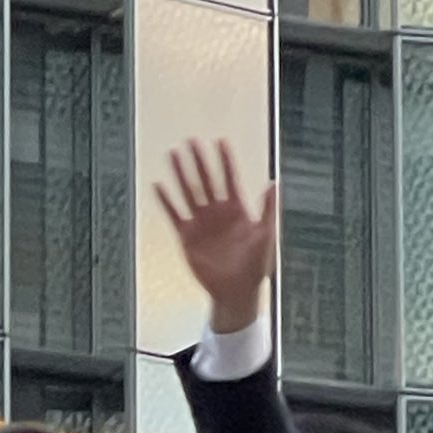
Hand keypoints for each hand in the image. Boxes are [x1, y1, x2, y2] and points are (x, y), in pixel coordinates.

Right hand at [155, 140, 277, 334]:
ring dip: (181, 174)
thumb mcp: (267, 235)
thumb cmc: (256, 265)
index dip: (226, 161)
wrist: (237, 291)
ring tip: (173, 154)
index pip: (230, 178)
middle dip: (199, 161)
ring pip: (189, 192)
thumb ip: (269, 210)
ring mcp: (202, 223)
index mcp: (238, 210)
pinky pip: (174, 214)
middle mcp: (218, 212)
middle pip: (206, 180)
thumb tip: (274, 184)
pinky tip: (159, 186)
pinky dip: (166, 201)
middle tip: (191, 141)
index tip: (220, 142)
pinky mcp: (187, 236)